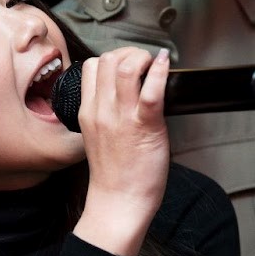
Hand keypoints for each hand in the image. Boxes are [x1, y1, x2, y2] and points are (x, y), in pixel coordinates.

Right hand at [72, 47, 171, 255]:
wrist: (119, 203)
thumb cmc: (113, 174)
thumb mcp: (98, 136)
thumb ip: (104, 113)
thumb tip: (123, 94)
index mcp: (88, 112)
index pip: (91, 67)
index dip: (111, 58)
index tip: (127, 65)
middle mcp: (102, 110)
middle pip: (107, 60)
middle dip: (128, 52)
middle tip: (143, 62)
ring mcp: (122, 118)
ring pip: (125, 68)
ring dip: (143, 58)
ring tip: (153, 65)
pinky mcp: (145, 127)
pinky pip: (151, 91)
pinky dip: (160, 72)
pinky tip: (165, 64)